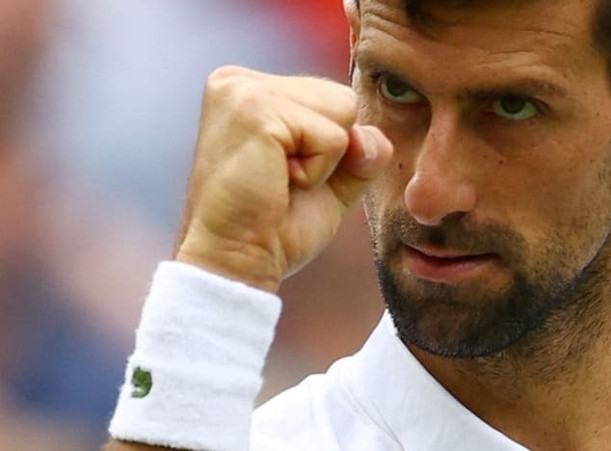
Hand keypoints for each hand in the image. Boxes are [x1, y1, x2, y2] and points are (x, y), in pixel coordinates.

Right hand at [174, 66, 392, 291]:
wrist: (237, 262)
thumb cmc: (274, 226)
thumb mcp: (331, 180)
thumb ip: (361, 150)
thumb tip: (372, 136)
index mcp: (248, 87)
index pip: (330, 97)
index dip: (326, 148)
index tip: (281, 174)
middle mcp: (238, 80)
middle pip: (342, 98)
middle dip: (328, 150)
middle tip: (281, 179)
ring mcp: (244, 91)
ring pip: (343, 111)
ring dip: (324, 161)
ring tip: (279, 179)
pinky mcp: (256, 111)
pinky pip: (333, 138)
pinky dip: (318, 172)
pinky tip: (277, 182)